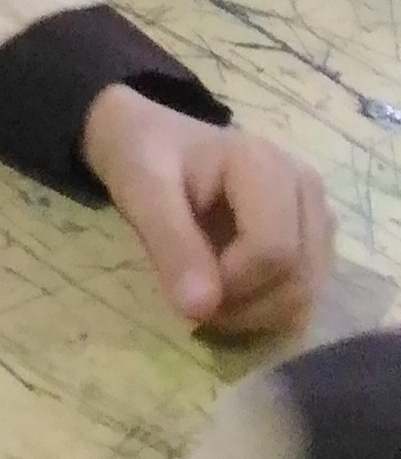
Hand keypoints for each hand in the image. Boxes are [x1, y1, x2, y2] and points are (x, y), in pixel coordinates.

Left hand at [82, 85, 332, 338]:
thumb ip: (171, 244)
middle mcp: (305, 187)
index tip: (187, 283)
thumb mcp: (142, 191)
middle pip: (296, 279)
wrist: (156, 143)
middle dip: (242, 306)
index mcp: (266, 164)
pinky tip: (231, 296)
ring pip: (305, 295)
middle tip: (192, 297)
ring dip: (254, 314)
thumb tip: (200, 309)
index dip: (232, 284)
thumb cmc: (147, 158)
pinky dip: (267, 313)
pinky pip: (305, 297)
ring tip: (208, 293)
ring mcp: (316, 214)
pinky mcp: (316, 240)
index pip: (273, 252)